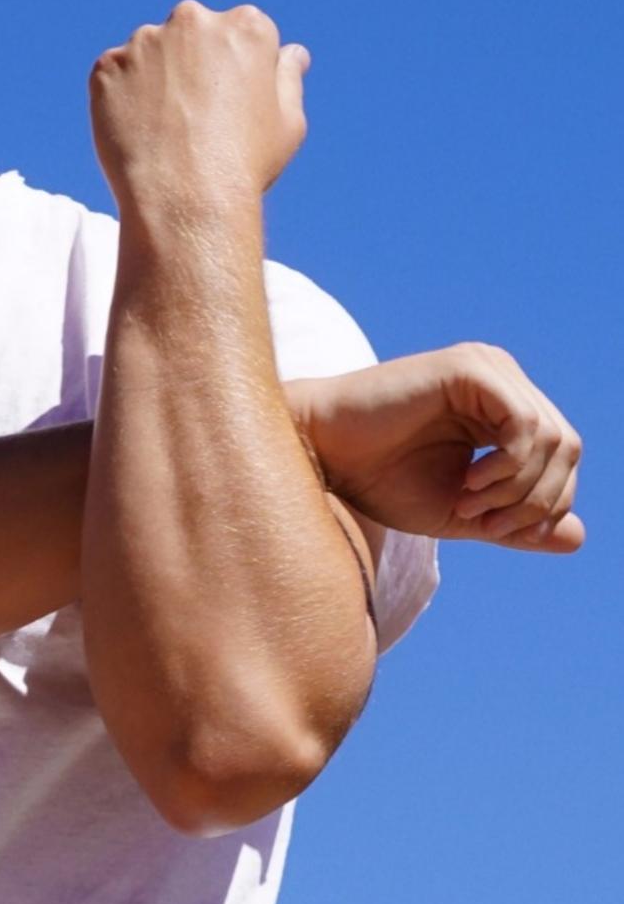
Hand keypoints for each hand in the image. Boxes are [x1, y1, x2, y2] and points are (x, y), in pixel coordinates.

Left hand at [89, 0, 310, 223]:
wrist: (185, 198)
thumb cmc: (245, 164)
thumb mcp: (288, 122)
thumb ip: (288, 78)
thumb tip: (291, 53)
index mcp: (246, 26)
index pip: (241, 34)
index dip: (237, 72)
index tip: (232, 105)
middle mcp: (193, 20)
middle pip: (193, 34)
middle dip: (193, 64)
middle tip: (196, 117)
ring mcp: (145, 41)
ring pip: (151, 54)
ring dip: (155, 79)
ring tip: (166, 131)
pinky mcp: (108, 66)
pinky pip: (115, 76)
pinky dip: (122, 99)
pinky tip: (139, 133)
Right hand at [299, 343, 583, 551]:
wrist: (325, 455)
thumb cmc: (381, 480)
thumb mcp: (463, 514)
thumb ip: (518, 523)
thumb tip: (579, 536)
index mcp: (502, 409)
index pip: (564, 459)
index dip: (543, 506)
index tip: (492, 532)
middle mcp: (502, 380)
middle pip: (568, 448)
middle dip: (535, 501)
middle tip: (484, 524)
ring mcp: (487, 368)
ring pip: (553, 438)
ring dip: (518, 489)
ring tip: (469, 504)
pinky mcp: (468, 367)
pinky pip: (526, 424)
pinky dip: (508, 467)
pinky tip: (468, 484)